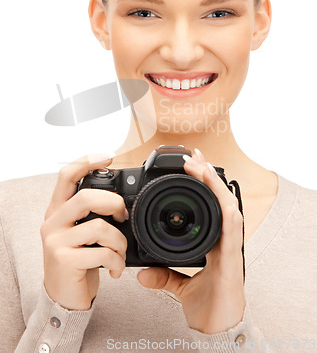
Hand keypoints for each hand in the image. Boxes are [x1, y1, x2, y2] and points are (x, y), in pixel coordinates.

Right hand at [40, 154, 127, 310]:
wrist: (64, 297)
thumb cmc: (79, 260)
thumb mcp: (81, 232)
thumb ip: (92, 213)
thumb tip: (122, 200)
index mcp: (58, 209)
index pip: (66, 175)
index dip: (87, 160)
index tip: (109, 156)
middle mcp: (53, 222)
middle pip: (85, 197)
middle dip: (113, 203)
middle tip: (123, 215)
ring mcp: (56, 242)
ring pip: (98, 227)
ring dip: (119, 241)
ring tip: (120, 252)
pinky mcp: (64, 261)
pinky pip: (101, 253)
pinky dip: (116, 261)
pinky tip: (115, 268)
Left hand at [137, 149, 245, 333]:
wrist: (217, 331)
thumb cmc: (206, 305)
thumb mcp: (178, 285)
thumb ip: (163, 275)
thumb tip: (142, 272)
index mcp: (212, 242)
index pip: (209, 205)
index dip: (202, 184)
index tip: (190, 164)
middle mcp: (223, 240)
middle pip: (220, 199)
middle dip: (208, 175)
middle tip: (194, 155)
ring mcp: (230, 248)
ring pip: (228, 208)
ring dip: (216, 186)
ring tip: (202, 167)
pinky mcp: (232, 260)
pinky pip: (233, 232)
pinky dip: (229, 213)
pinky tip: (223, 199)